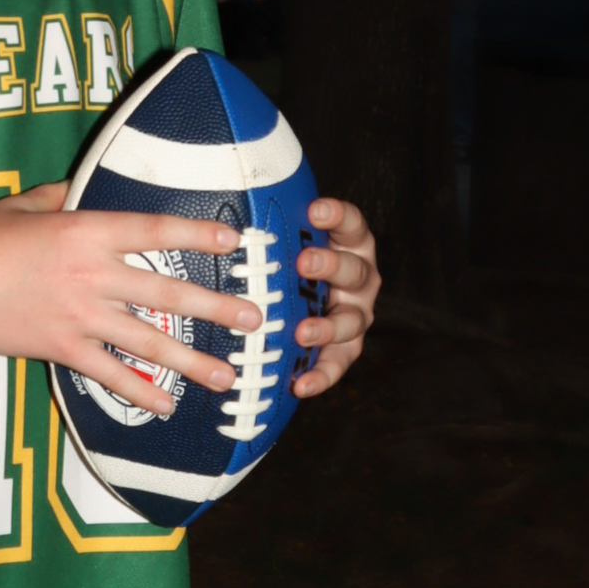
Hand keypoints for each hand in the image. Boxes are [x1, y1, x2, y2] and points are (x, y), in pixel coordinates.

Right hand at [0, 182, 255, 416]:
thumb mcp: (21, 205)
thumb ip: (59, 198)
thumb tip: (82, 189)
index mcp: (83, 231)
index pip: (154, 231)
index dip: (197, 237)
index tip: (234, 246)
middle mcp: (90, 274)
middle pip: (166, 291)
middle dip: (216, 306)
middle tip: (254, 318)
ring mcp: (78, 315)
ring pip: (149, 340)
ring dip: (194, 359)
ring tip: (229, 376)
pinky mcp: (60, 348)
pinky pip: (110, 374)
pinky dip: (140, 391)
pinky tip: (167, 404)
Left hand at [289, 195, 380, 395]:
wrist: (297, 296)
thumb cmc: (288, 260)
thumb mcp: (288, 239)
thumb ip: (275, 225)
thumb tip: (227, 204)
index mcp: (350, 245)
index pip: (352, 224)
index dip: (337, 216)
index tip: (314, 211)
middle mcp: (360, 278)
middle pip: (355, 270)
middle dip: (331, 266)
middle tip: (304, 262)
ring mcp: (356, 314)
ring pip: (351, 321)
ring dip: (326, 326)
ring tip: (301, 331)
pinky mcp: (346, 348)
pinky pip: (337, 364)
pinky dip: (321, 375)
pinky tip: (300, 383)